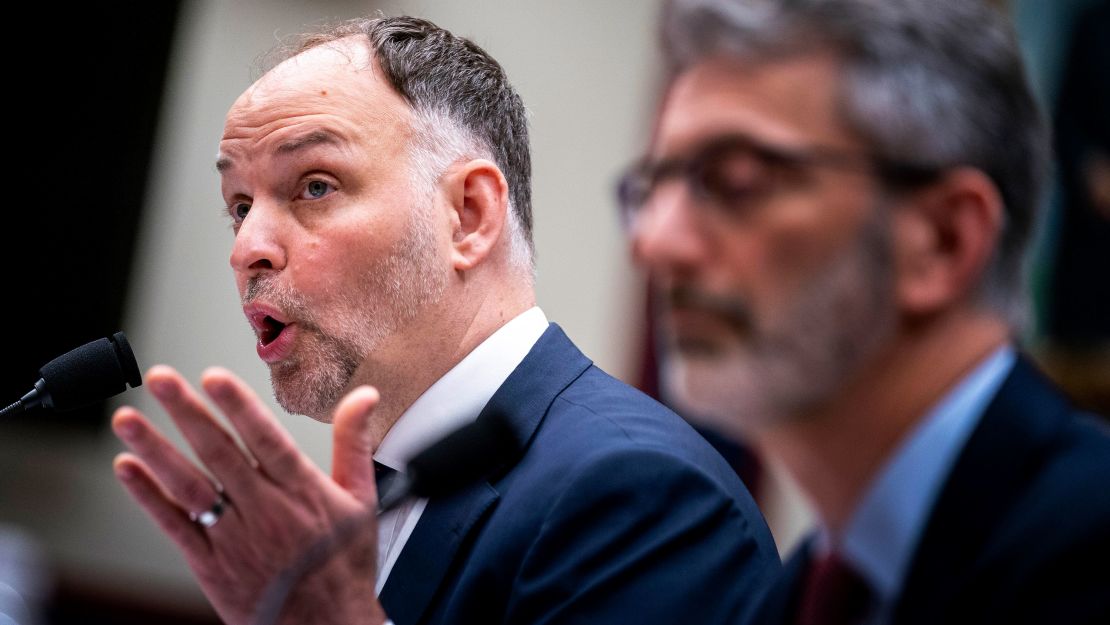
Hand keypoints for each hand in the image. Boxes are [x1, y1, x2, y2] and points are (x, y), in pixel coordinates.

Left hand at [112, 365, 387, 624]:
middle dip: (187, 413)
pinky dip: (148, 497)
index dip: (238, 407)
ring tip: (128, 419)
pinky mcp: (212, 565)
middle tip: (160, 380)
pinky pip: (174, 527)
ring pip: (190, 487)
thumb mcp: (362, 499)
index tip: (213, 377)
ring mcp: (235, 538)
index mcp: (302, 492)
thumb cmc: (343, 566)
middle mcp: (266, 511)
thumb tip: (364, 396)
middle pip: (220, 454)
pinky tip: (128, 469)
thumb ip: (355, 442)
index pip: (266, 439)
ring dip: (156, 450)